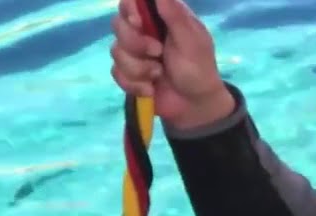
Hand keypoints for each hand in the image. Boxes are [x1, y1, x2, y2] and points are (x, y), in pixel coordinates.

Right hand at [108, 0, 234, 129]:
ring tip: (159, 74)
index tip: (138, 22)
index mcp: (160, 17)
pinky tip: (151, 89)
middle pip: (118, 24)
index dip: (130, 9)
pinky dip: (135, 84)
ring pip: (116, 51)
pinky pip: (117, 73)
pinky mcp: (128, 73)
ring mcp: (134, 52)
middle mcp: (143, 31)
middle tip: (157, 52)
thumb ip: (175, 15)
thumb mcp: (192, 41)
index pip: (131, 2)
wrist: (194, 105)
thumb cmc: (199, 69)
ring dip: (139, 67)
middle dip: (135, 43)